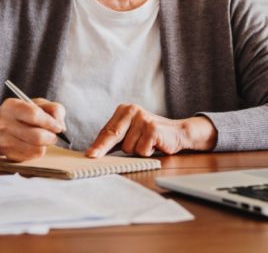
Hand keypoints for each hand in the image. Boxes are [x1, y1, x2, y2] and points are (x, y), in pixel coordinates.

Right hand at [0, 97, 66, 161]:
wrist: (0, 126)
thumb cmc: (25, 113)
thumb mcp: (40, 104)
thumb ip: (55, 110)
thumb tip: (61, 127)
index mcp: (11, 106)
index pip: (34, 115)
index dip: (49, 123)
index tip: (58, 127)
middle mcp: (4, 124)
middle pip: (36, 136)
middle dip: (51, 137)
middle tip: (53, 135)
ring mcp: (4, 141)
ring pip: (36, 149)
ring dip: (45, 145)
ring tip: (43, 139)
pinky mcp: (8, 154)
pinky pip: (32, 157)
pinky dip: (38, 151)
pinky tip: (34, 144)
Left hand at [86, 104, 217, 157]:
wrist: (178, 132)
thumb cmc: (150, 135)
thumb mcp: (131, 132)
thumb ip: (115, 139)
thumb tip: (95, 152)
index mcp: (125, 110)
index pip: (107, 130)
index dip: (98, 144)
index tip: (89, 154)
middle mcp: (133, 111)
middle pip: (113, 135)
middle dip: (102, 148)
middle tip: (93, 156)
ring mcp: (143, 119)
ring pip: (128, 147)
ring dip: (136, 151)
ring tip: (146, 144)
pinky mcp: (153, 129)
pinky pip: (141, 150)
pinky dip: (147, 152)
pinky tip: (154, 145)